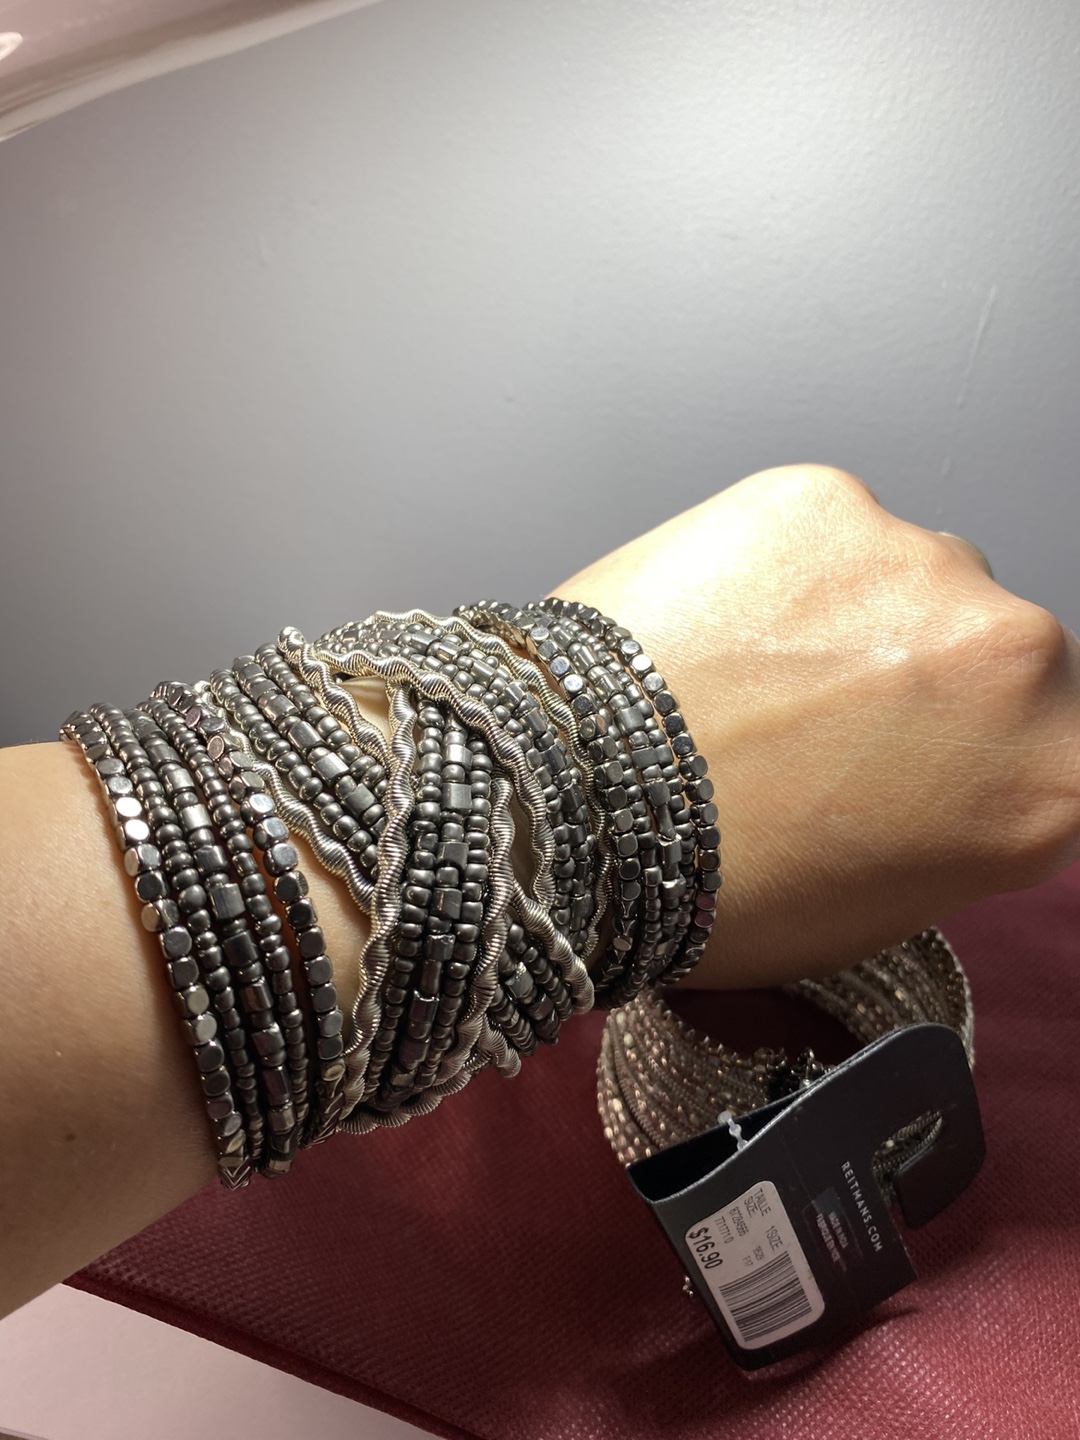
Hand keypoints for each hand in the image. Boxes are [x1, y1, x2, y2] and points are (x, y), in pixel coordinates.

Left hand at [555, 465, 1079, 986]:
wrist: (570, 811)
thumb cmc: (708, 889)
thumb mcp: (881, 902)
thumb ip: (955, 818)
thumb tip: (947, 768)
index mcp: (1051, 784)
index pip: (1056, 741)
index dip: (978, 751)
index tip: (927, 753)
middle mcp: (1015, 661)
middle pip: (993, 651)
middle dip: (922, 680)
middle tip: (820, 723)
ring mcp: (922, 565)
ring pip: (910, 578)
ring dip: (852, 614)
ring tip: (747, 675)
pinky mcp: (825, 502)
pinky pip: (823, 531)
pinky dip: (777, 567)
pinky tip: (714, 624)